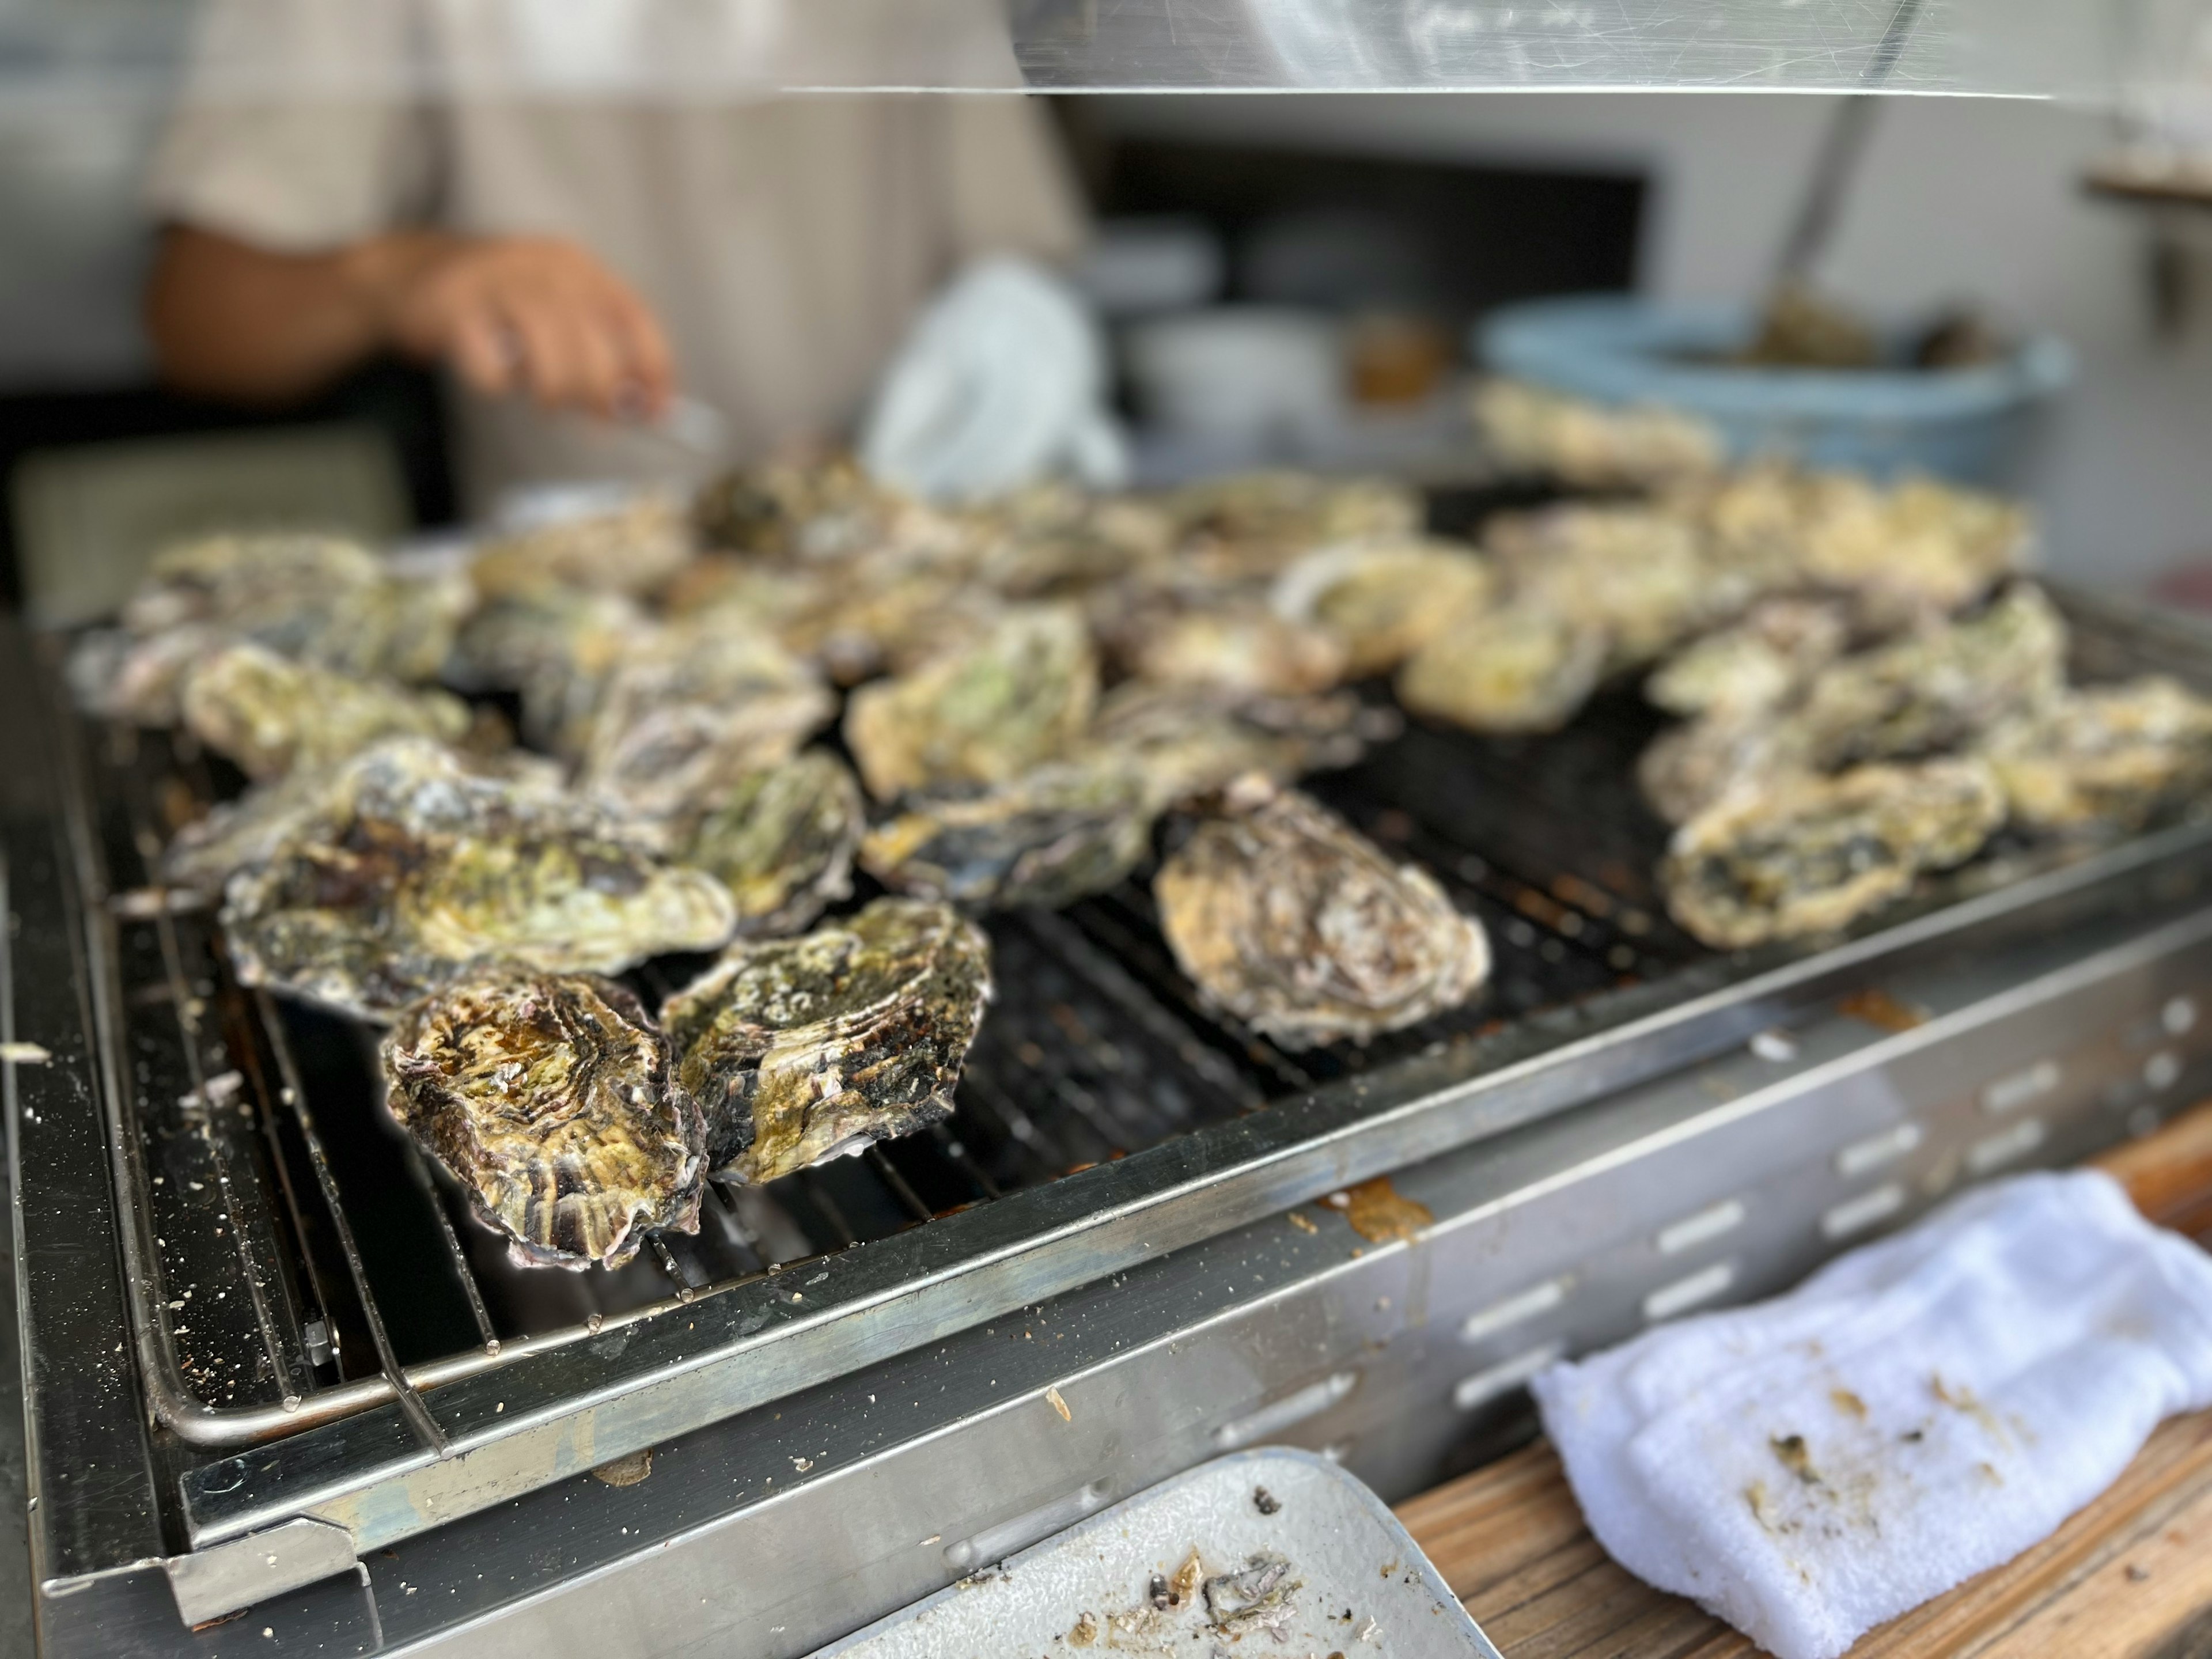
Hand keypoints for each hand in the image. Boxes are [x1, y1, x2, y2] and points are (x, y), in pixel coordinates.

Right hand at [370, 234, 674, 419]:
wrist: (408, 274)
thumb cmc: (495, 308)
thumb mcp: (555, 315)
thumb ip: (597, 352)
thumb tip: (639, 406)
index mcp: (576, 264)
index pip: (634, 317)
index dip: (653, 369)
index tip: (657, 412)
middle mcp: (541, 264)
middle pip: (595, 341)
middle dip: (600, 390)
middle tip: (592, 413)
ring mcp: (495, 282)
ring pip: (550, 352)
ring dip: (553, 391)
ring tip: (541, 394)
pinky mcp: (452, 308)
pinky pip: (491, 368)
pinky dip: (495, 384)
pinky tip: (490, 371)